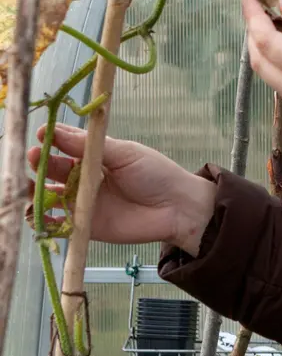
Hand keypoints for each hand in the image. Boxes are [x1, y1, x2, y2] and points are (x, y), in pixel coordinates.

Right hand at [27, 124, 215, 255]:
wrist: (176, 207)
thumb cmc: (156, 173)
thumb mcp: (125, 153)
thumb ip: (92, 146)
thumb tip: (58, 130)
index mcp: (98, 155)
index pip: (68, 144)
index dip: (54, 139)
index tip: (42, 133)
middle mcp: (86, 177)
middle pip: (56, 168)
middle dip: (43, 161)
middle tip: (36, 155)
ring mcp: (84, 201)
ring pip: (51, 194)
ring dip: (37, 189)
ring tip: (32, 183)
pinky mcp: (85, 225)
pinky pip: (58, 222)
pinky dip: (44, 219)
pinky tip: (38, 212)